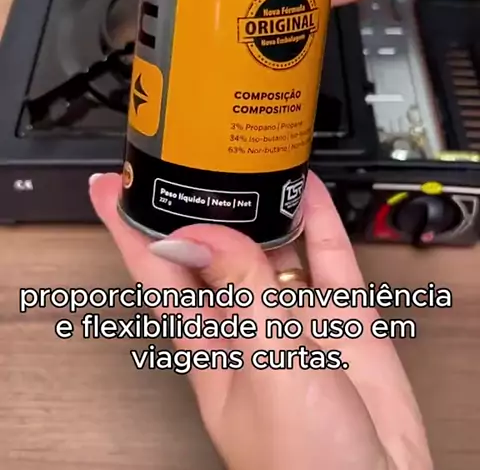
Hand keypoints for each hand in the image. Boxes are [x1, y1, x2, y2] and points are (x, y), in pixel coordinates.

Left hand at [90, 172, 432, 469]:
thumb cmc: (306, 467)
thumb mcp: (266, 369)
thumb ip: (240, 296)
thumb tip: (201, 234)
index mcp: (209, 343)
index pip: (156, 273)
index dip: (130, 230)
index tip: (110, 188)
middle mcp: (247, 326)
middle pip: (213, 251)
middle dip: (199, 206)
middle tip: (193, 155)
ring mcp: (295, 319)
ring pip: (271, 247)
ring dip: (261, 206)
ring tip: (251, 160)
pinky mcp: (343, 319)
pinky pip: (328, 258)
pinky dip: (320, 221)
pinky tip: (311, 192)